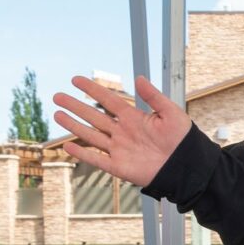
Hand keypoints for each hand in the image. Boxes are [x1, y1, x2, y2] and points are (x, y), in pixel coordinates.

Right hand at [52, 75, 190, 188]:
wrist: (186, 166)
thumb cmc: (182, 139)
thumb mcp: (170, 113)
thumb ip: (153, 96)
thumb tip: (139, 78)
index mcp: (133, 117)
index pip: (108, 100)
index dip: (92, 90)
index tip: (76, 79)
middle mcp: (122, 132)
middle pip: (93, 116)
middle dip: (75, 106)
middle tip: (58, 96)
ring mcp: (119, 149)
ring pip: (90, 135)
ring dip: (74, 126)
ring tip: (57, 114)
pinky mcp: (119, 166)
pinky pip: (96, 159)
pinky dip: (82, 154)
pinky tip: (68, 146)